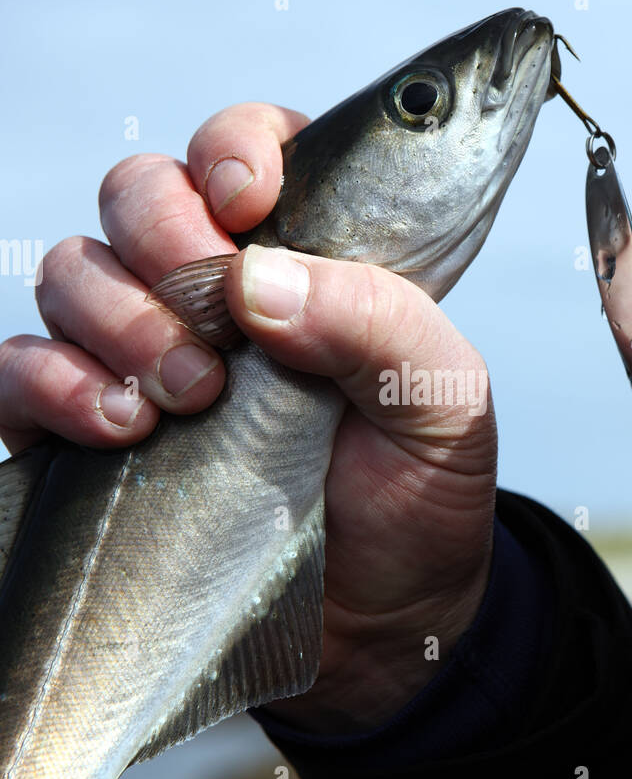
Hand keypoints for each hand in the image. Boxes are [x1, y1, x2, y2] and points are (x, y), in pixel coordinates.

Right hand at [0, 105, 497, 730]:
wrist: (378, 630)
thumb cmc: (416, 501)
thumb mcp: (442, 402)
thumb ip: (379, 319)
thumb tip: (255, 280)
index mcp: (305, 255)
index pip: (244, 149)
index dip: (234, 152)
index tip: (251, 205)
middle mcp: (212, 291)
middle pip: (135, 192)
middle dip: (163, 238)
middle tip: (218, 330)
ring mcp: (139, 356)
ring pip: (70, 271)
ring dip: (116, 317)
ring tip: (184, 399)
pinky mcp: (81, 432)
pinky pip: (17, 370)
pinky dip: (52, 384)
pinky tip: (120, 428)